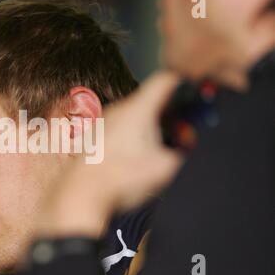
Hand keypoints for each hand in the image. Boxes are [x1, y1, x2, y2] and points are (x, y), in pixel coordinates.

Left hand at [101, 71, 183, 209]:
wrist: (82, 193)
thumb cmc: (120, 179)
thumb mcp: (166, 169)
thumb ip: (185, 154)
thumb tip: (191, 149)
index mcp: (138, 110)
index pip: (165, 80)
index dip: (183, 84)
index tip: (193, 94)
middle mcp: (118, 110)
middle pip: (151, 101)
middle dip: (169, 115)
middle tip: (180, 135)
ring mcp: (104, 122)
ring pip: (135, 116)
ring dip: (150, 127)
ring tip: (156, 151)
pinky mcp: (95, 136)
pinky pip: (120, 128)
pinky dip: (132, 137)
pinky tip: (134, 158)